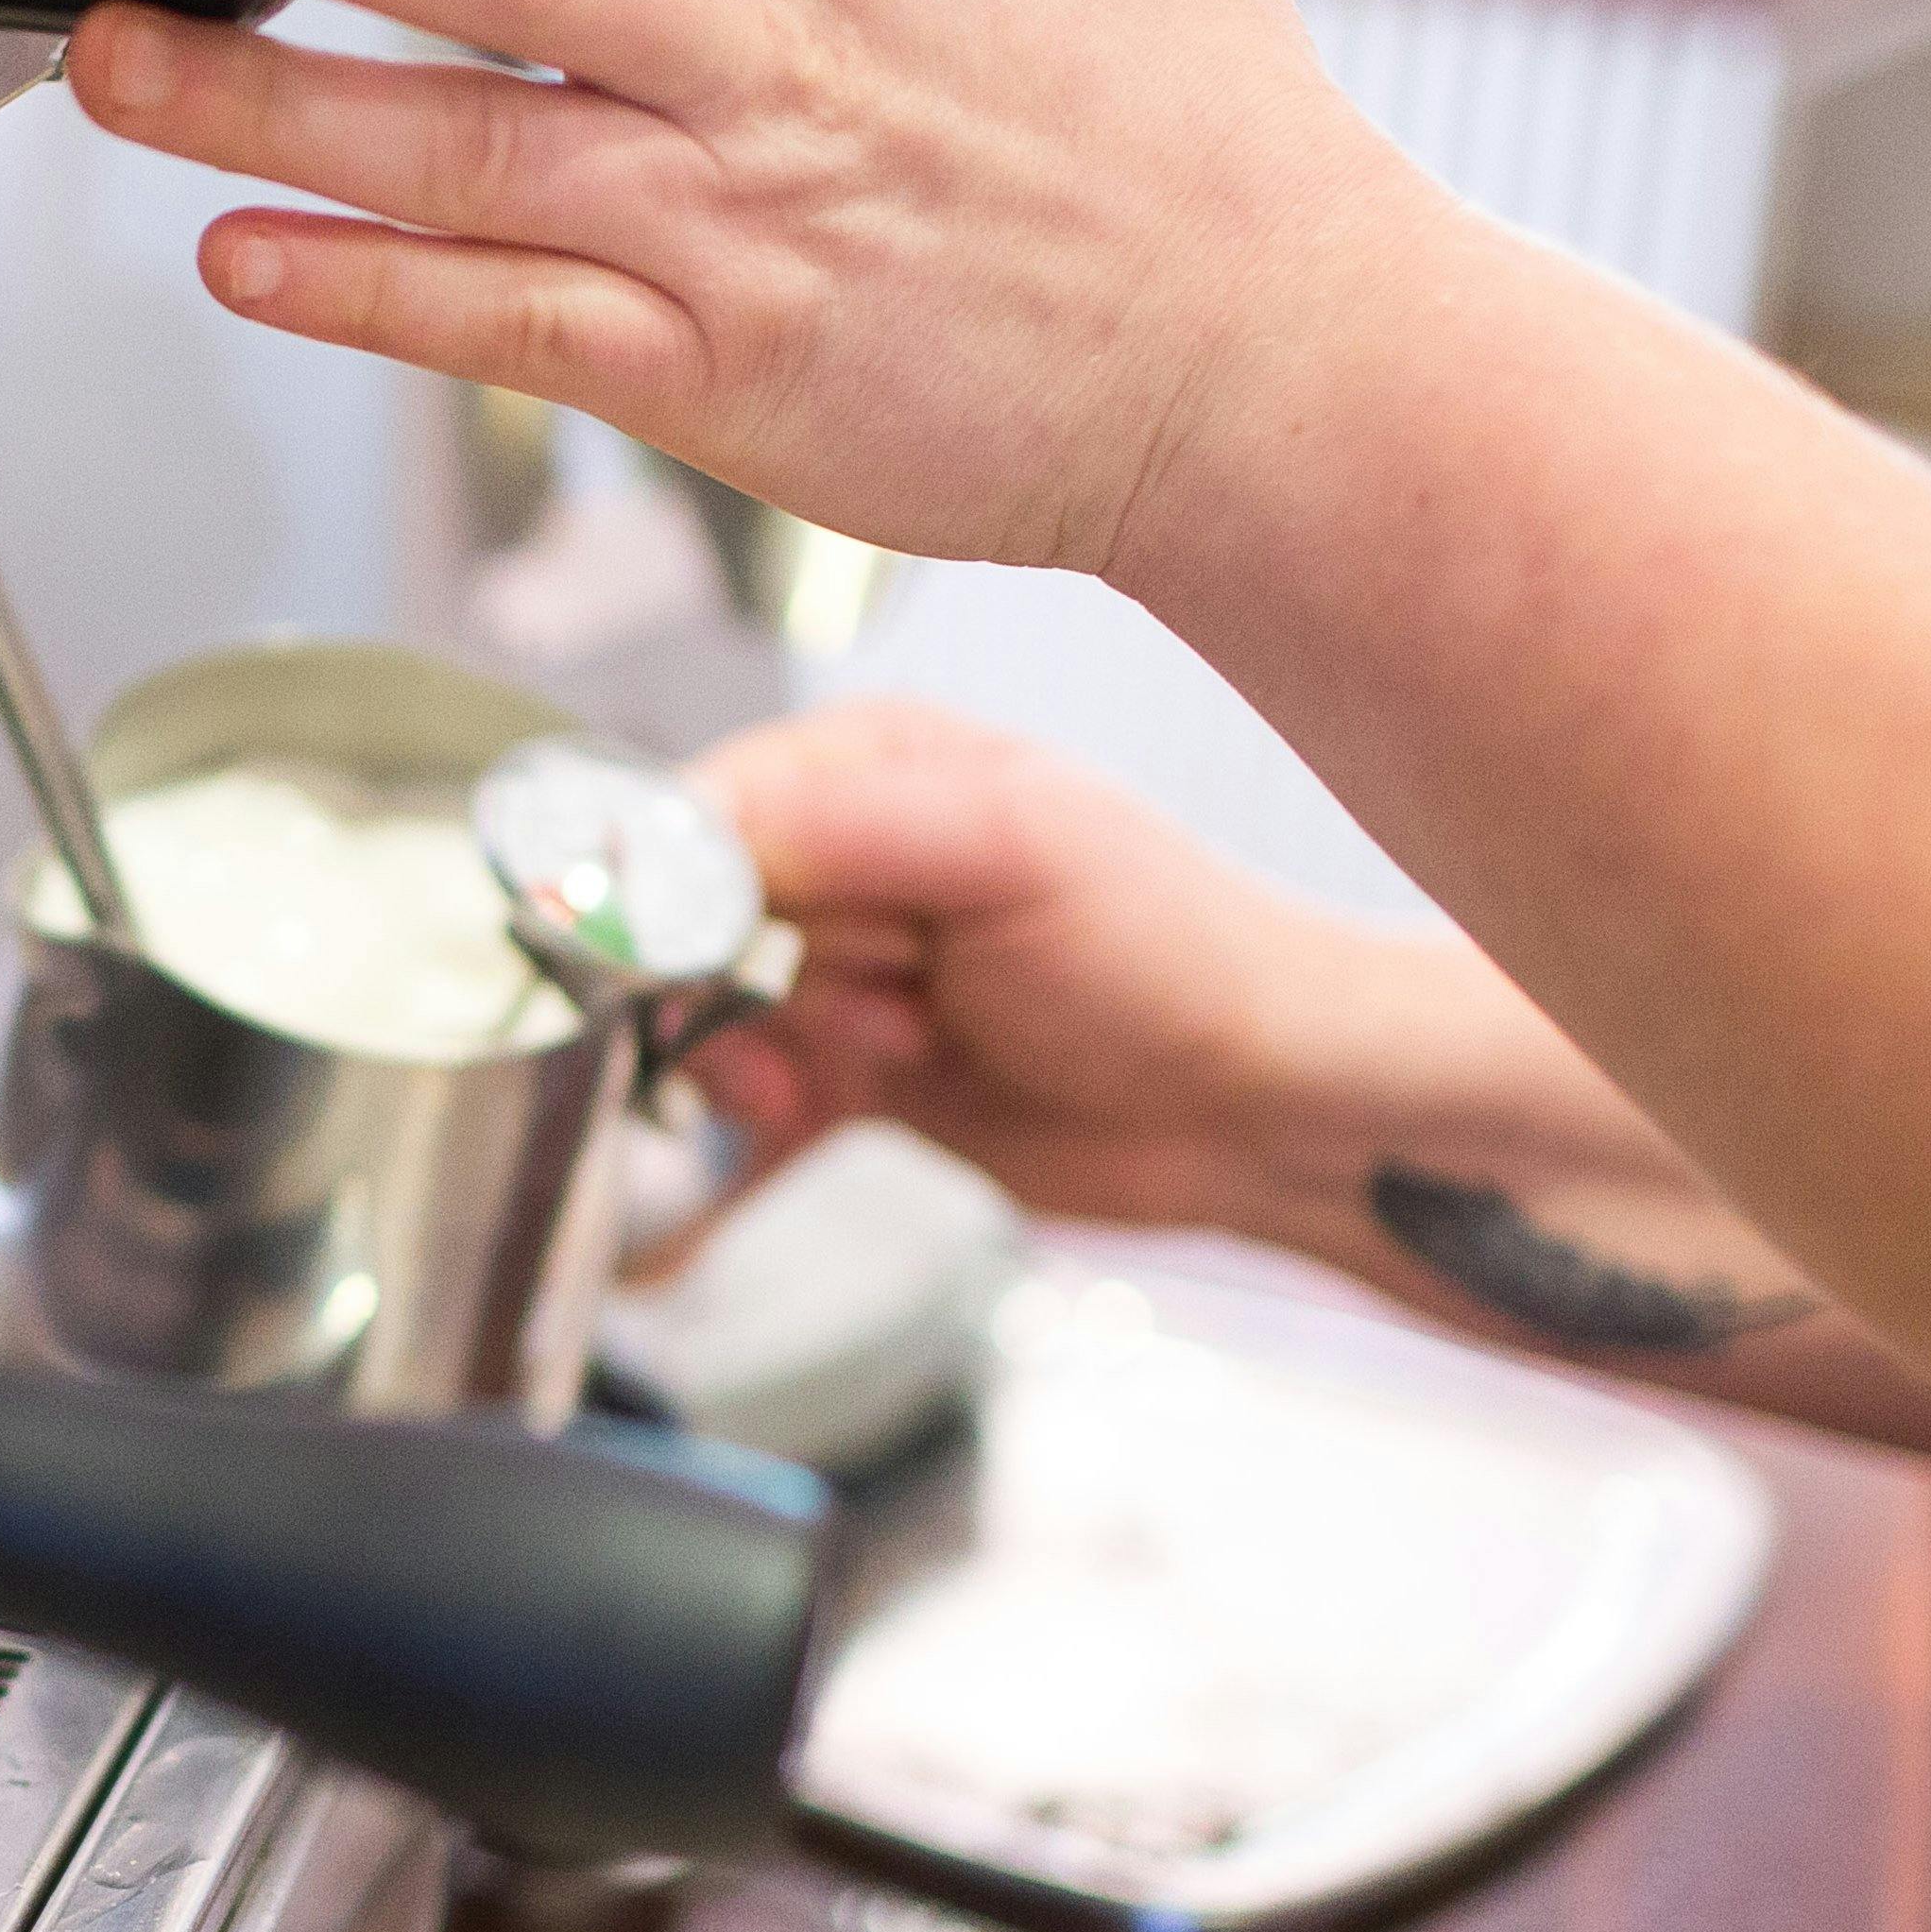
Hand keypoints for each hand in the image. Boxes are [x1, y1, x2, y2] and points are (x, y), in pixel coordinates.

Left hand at [65, 0, 1444, 581]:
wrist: (1276, 366)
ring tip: (106, 63)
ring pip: (456, 151)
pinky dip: (364, 297)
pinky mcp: (720, 377)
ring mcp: (733, 221)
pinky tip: (237, 259)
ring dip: (264, 112)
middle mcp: (764, 50)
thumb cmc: (1192, 120)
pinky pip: (506, 328)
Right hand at [686, 700, 1415, 1233]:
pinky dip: (744, 1141)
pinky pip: (740, 1107)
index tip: (675, 968)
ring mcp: (843, 973)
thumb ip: (841, 827)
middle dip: (736, 989)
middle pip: (683, 926)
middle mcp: (842, 861)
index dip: (668, 894)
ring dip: (760, 1066)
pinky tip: (765, 1164)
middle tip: (857, 1018)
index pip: (697, 812)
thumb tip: (673, 844)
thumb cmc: (1172, 955)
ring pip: (702, 1023)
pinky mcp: (850, 1074)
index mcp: (870, 767)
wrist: (1262, 1108)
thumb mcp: (1010, 850)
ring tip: (878, 1064)